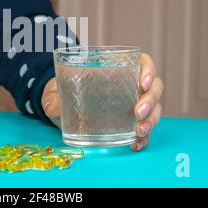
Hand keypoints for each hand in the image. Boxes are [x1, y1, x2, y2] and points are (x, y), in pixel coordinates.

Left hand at [41, 53, 163, 150]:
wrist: (62, 107)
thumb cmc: (64, 90)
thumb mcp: (56, 91)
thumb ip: (53, 98)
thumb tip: (55, 107)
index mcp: (118, 68)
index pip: (143, 63)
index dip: (148, 70)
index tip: (143, 83)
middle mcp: (131, 85)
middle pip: (154, 88)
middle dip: (150, 100)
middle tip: (138, 112)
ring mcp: (133, 104)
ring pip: (154, 109)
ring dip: (151, 120)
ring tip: (139, 131)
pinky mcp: (130, 123)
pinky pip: (145, 129)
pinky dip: (144, 137)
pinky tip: (136, 144)